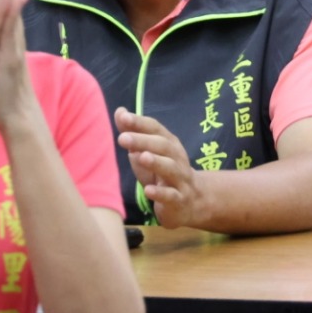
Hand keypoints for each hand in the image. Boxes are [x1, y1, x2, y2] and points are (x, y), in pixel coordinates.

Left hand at [114, 107, 206, 227]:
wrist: (191, 201)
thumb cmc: (161, 173)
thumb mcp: (147, 152)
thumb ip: (133, 133)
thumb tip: (120, 111)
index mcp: (168, 143)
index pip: (155, 128)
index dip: (140, 122)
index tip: (123, 118)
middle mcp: (177, 158)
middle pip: (162, 146)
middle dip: (143, 141)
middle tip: (123, 138)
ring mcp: (180, 179)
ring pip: (170, 168)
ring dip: (156, 162)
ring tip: (142, 157)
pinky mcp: (179, 199)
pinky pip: (171, 196)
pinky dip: (160, 193)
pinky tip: (148, 190)